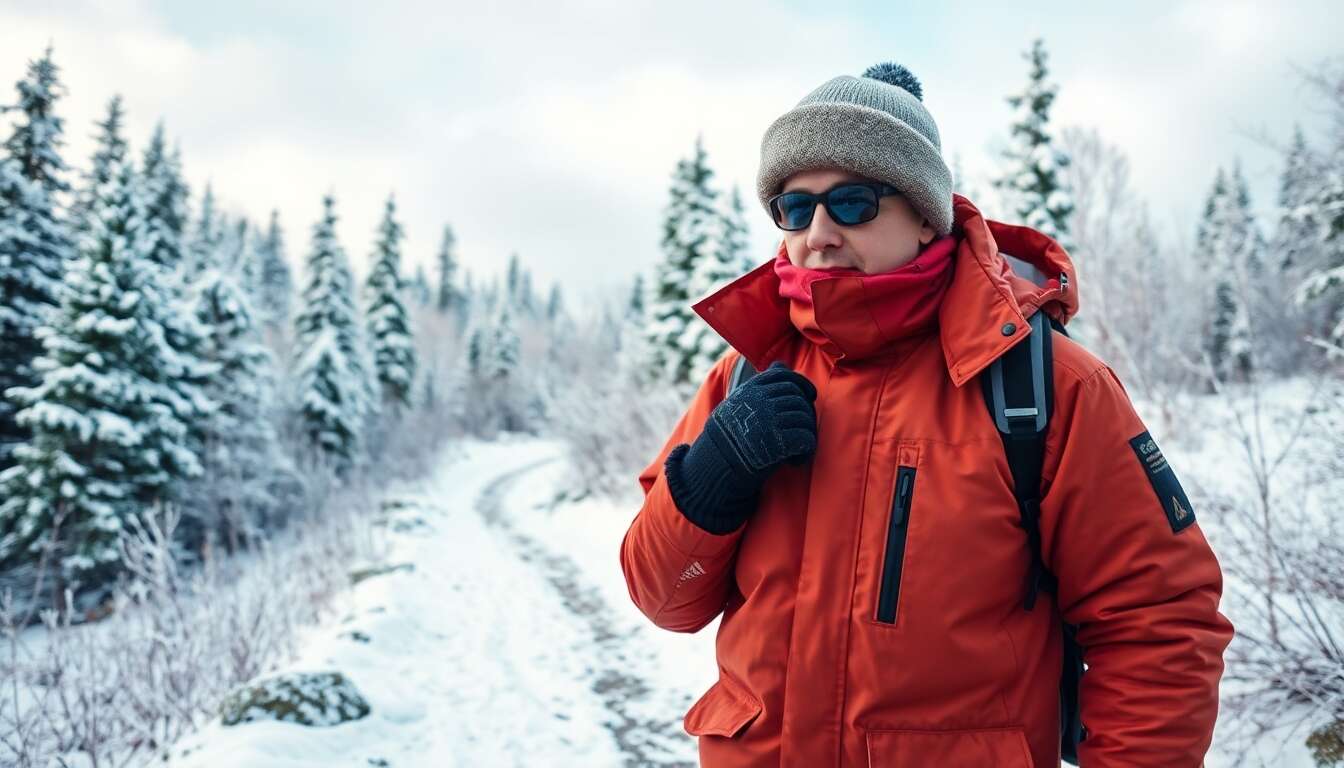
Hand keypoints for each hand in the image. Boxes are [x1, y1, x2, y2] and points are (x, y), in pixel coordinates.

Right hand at [705, 360, 817, 478]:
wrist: (718, 463)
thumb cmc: (732, 432)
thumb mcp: (741, 400)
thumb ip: (762, 383)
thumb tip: (781, 363)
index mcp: (752, 389)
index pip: (784, 377)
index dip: (802, 384)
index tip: (810, 395)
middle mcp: (760, 401)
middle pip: (797, 398)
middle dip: (805, 413)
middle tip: (801, 430)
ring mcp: (768, 419)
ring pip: (804, 418)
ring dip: (805, 434)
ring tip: (796, 447)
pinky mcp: (777, 441)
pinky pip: (806, 439)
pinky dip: (805, 451)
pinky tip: (795, 459)